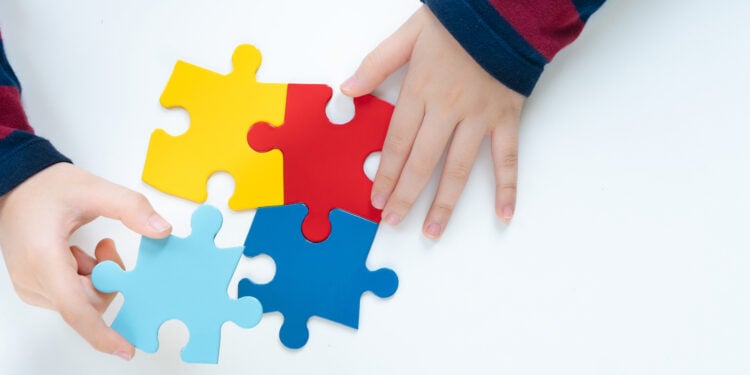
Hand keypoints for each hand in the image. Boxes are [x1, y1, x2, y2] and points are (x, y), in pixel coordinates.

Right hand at [0, 163, 171, 359]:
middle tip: (106, 247)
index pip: (75, 309)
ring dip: (96, 276)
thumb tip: (162, 230)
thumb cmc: (48, 188)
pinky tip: (77, 253)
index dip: (101, 332)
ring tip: (89, 246)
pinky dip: (84, 277)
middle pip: (87, 303)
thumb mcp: (94, 189)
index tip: (125, 349)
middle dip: (108, 279)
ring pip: (82, 301)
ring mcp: (32, 287)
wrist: (17, 187)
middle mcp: (33, 280)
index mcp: (44, 259)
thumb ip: (131, 208)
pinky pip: (72, 295)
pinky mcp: (36, 287)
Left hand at [341, 6, 524, 238]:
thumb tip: (347, 90)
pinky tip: (503, 214)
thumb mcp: (408, 35)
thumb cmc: (457, 22)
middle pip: (422, 162)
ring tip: (432, 231)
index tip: (376, 198)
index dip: (386, 173)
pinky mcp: (506, 118)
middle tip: (393, 221)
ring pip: (459, 169)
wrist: (506, 10)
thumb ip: (376, 64)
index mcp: (421, 90)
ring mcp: (479, 117)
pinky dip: (508, 187)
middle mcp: (448, 110)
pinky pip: (507, 158)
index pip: (398, 142)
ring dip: (444, 204)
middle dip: (405, 196)